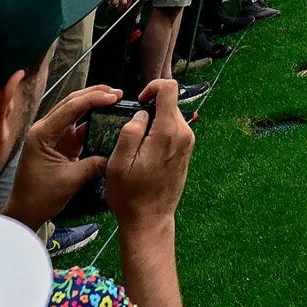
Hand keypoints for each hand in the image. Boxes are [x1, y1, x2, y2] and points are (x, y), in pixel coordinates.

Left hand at [2, 83, 120, 228]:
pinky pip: (79, 127)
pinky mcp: (61, 144)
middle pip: (72, 103)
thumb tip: (116, 155)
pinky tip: (108, 120)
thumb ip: (94, 164)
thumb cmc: (40, 197)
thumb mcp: (70, 180)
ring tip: (116, 101)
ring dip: (95, 105)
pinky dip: (93, 122)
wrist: (26, 212)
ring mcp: (53, 136)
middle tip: (118, 93)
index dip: (94, 99)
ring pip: (76, 112)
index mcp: (42, 134)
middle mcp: (45, 129)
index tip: (114, 96)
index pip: (70, 108)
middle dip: (95, 95)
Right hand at [106, 0, 132, 12]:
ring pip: (115, 3)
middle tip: (118, 10)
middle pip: (123, 2)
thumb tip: (126, 2)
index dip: (128, 4)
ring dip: (113, 6)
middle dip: (120, 8)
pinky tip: (106, 3)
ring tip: (111, 8)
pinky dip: (107, 3)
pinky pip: (108, 0)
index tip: (125, 7)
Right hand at [106, 77, 195, 229]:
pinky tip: (144, 154)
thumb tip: (140, 114)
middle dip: (149, 110)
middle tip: (131, 132)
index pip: (170, 89)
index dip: (152, 88)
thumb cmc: (131, 195)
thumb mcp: (119, 163)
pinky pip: (172, 131)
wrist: (150, 219)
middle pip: (170, 103)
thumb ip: (130, 132)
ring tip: (135, 147)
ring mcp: (187, 143)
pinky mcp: (185, 152)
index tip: (138, 103)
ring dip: (153, 124)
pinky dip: (158, 134)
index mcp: (169, 132)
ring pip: (170, 117)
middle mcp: (184, 134)